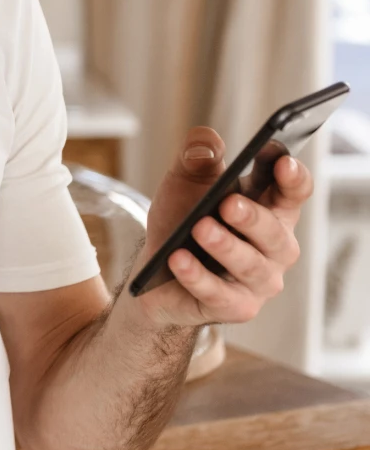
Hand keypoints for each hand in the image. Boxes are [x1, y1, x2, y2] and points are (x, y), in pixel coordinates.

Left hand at [132, 128, 310, 328]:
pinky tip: (178, 260)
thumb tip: (205, 143)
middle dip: (252, 218)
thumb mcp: (184, 180)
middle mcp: (273, 246)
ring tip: (199, 228)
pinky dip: (197, 276)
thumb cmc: (182, 218)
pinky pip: (219, 294)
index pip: (293, 192)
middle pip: (275, 232)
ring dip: (224, 246)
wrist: (155, 268)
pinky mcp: (235, 307)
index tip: (282, 161)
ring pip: (250, 265)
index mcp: (269, 207)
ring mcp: (258, 280)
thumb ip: (197, 156)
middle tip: (228, 203)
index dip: (292, 178)